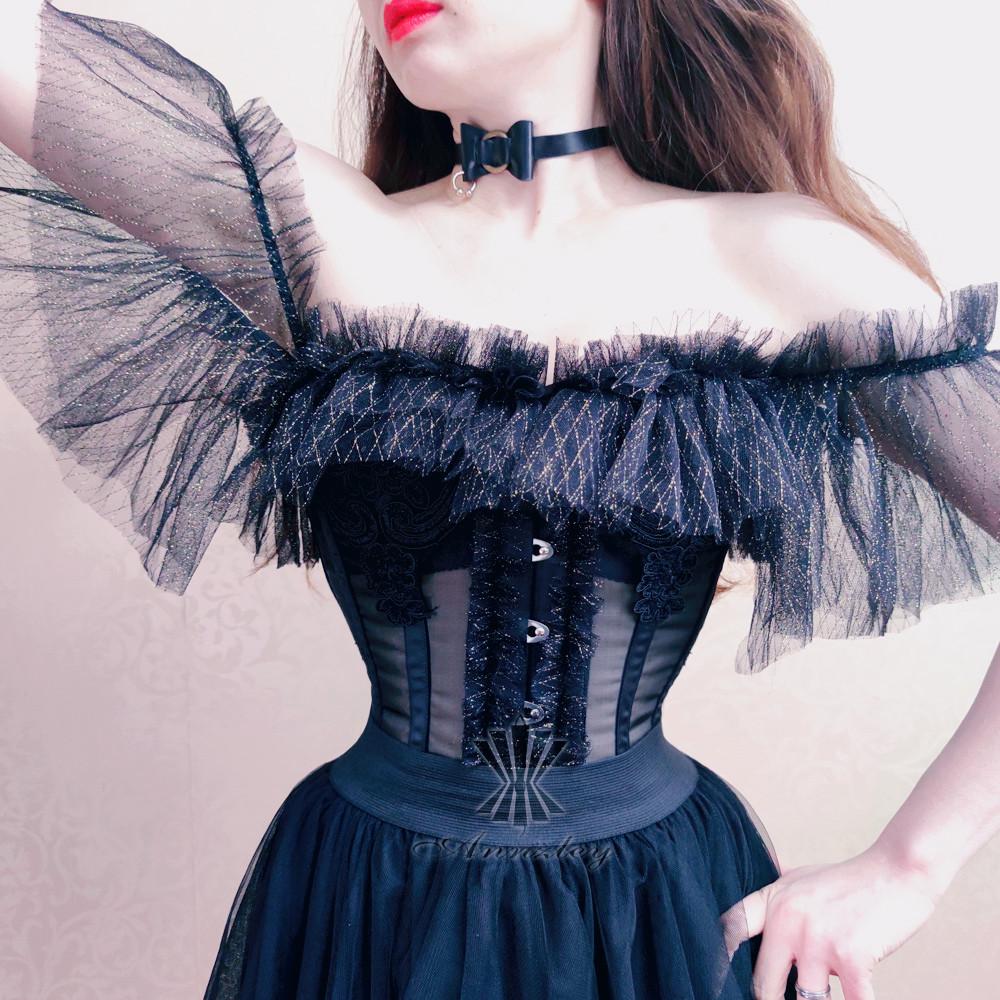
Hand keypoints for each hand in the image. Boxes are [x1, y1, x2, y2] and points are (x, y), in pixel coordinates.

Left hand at [719, 847, 940, 999]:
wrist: (897, 872)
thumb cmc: (849, 881)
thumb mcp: (801, 877)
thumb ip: (775, 892)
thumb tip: (750, 891)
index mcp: (773, 901)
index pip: (730, 930)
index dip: (718, 959)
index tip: (715, 982)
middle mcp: (788, 920)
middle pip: (762, 984)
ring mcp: (818, 940)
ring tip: (817, 997)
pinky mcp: (851, 957)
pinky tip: (854, 999)